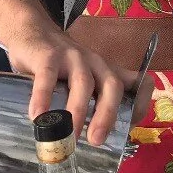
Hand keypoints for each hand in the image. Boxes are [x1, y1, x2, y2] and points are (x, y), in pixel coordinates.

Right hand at [9, 26, 137, 144]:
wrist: (32, 32)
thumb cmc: (60, 64)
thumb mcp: (82, 79)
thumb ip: (89, 101)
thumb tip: (93, 139)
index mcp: (107, 71)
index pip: (138, 82)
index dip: (140, 103)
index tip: (130, 127)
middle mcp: (95, 63)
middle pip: (111, 85)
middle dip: (107, 114)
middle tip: (96, 141)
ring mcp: (72, 57)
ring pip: (83, 82)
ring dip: (78, 110)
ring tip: (69, 136)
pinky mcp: (47, 55)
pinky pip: (47, 77)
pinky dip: (43, 97)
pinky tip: (38, 116)